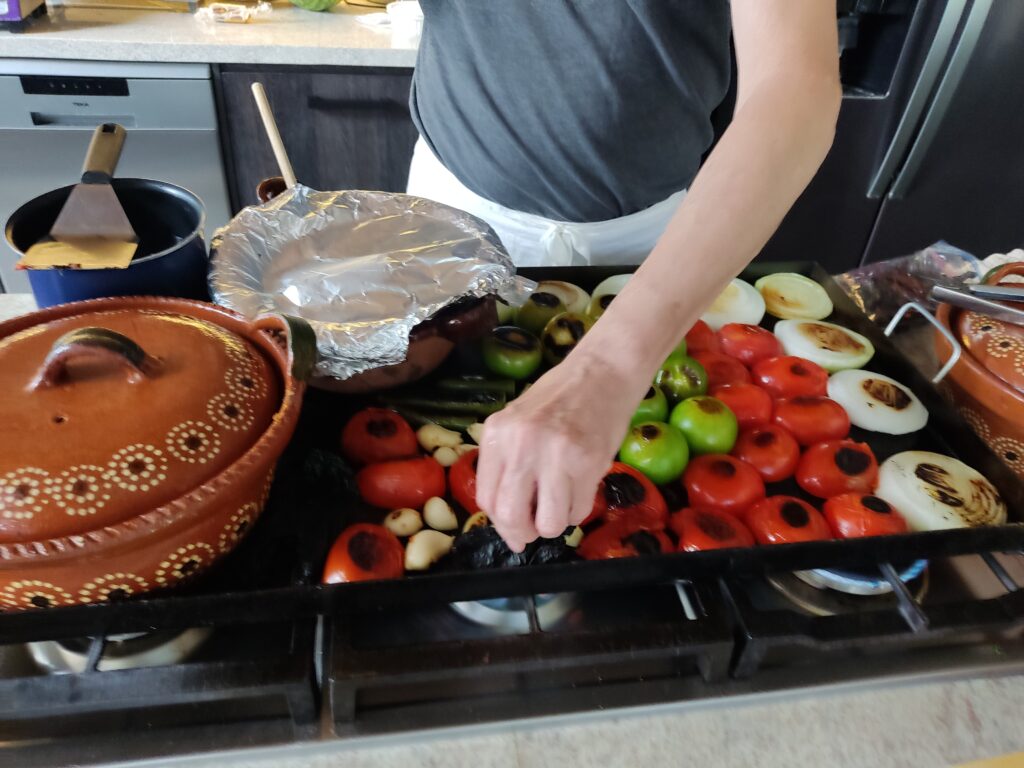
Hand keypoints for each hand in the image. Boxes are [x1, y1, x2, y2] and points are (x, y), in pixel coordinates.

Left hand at [475, 350, 648, 551]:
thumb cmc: (559, 397)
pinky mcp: (588, 463)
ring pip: (548, 523)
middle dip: (523, 534)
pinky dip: (577, 511)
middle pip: (511, 516)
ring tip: (560, 507)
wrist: (603, 371)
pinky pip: (578, 511)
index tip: (514, 528)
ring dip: (554, 526)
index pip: (487, 499)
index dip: (500, 523)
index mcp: (497, 433)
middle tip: (534, 531)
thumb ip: (507, 462)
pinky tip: (579, 491)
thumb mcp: (517, 421)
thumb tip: (508, 520)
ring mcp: (555, 455)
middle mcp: (521, 445)